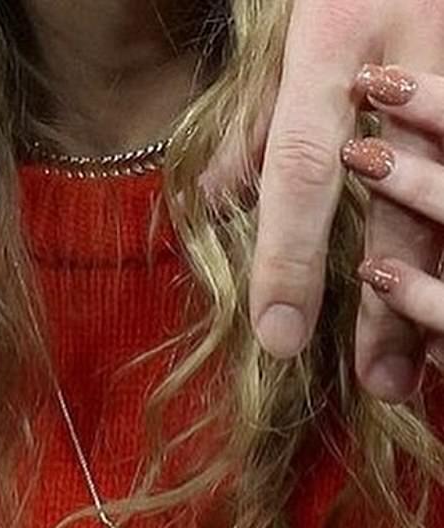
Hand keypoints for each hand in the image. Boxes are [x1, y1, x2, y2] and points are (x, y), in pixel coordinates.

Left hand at [200, 0, 443, 402]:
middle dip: (389, 308)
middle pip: (396, 210)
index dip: (289, 261)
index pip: (302, 171)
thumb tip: (214, 200)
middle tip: (377, 382)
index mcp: (330, 43)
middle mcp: (403, 58)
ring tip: (423, 364)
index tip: (279, 336)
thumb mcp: (280, 39)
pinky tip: (441, 304)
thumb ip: (247, 126)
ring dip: (438, 296)